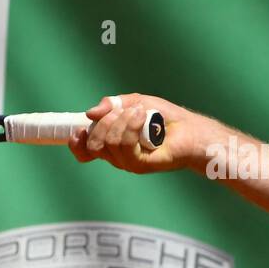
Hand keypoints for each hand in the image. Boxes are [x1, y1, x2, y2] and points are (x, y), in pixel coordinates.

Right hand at [68, 93, 207, 173]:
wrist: (191, 130)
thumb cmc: (165, 118)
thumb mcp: (135, 103)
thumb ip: (113, 105)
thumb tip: (90, 113)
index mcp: (111, 144)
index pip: (85, 151)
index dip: (77, 143)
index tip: (80, 129)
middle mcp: (117, 156)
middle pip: (94, 144)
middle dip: (105, 122)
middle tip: (126, 110)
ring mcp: (128, 162)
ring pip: (109, 142)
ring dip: (122, 121)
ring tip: (141, 112)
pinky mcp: (140, 165)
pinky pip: (125, 146)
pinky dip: (131, 126)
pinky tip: (143, 116)